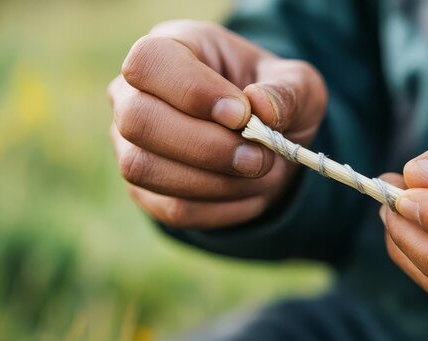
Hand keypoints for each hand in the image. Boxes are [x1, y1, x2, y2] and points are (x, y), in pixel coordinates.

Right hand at [107, 20, 326, 228]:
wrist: (268, 144)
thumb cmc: (274, 100)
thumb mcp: (298, 85)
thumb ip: (286, 92)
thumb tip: (260, 107)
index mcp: (170, 47)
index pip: (149, 62)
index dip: (192, 91)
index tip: (241, 114)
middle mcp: (134, 93)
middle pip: (138, 120)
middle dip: (206, 146)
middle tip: (259, 156)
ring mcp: (129, 143)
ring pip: (144, 168)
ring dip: (214, 181)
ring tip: (260, 172)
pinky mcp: (144, 189)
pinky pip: (170, 207)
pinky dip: (220, 208)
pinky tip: (251, 193)